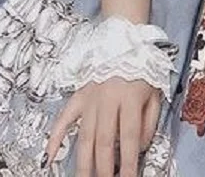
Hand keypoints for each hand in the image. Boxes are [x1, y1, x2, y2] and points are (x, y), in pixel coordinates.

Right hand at [45, 78, 161, 176]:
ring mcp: (90, 99)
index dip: (129, 162)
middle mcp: (108, 100)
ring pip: (84, 137)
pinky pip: (64, 119)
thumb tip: (138, 148)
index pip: (129, 137)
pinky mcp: (78, 96)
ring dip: (83, 163)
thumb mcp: (154, 93)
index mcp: (130, 98)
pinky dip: (55, 138)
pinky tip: (50, 157)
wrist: (125, 41)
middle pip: (104, 141)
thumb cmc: (142, 69)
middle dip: (104, 168)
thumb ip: (149, 122)